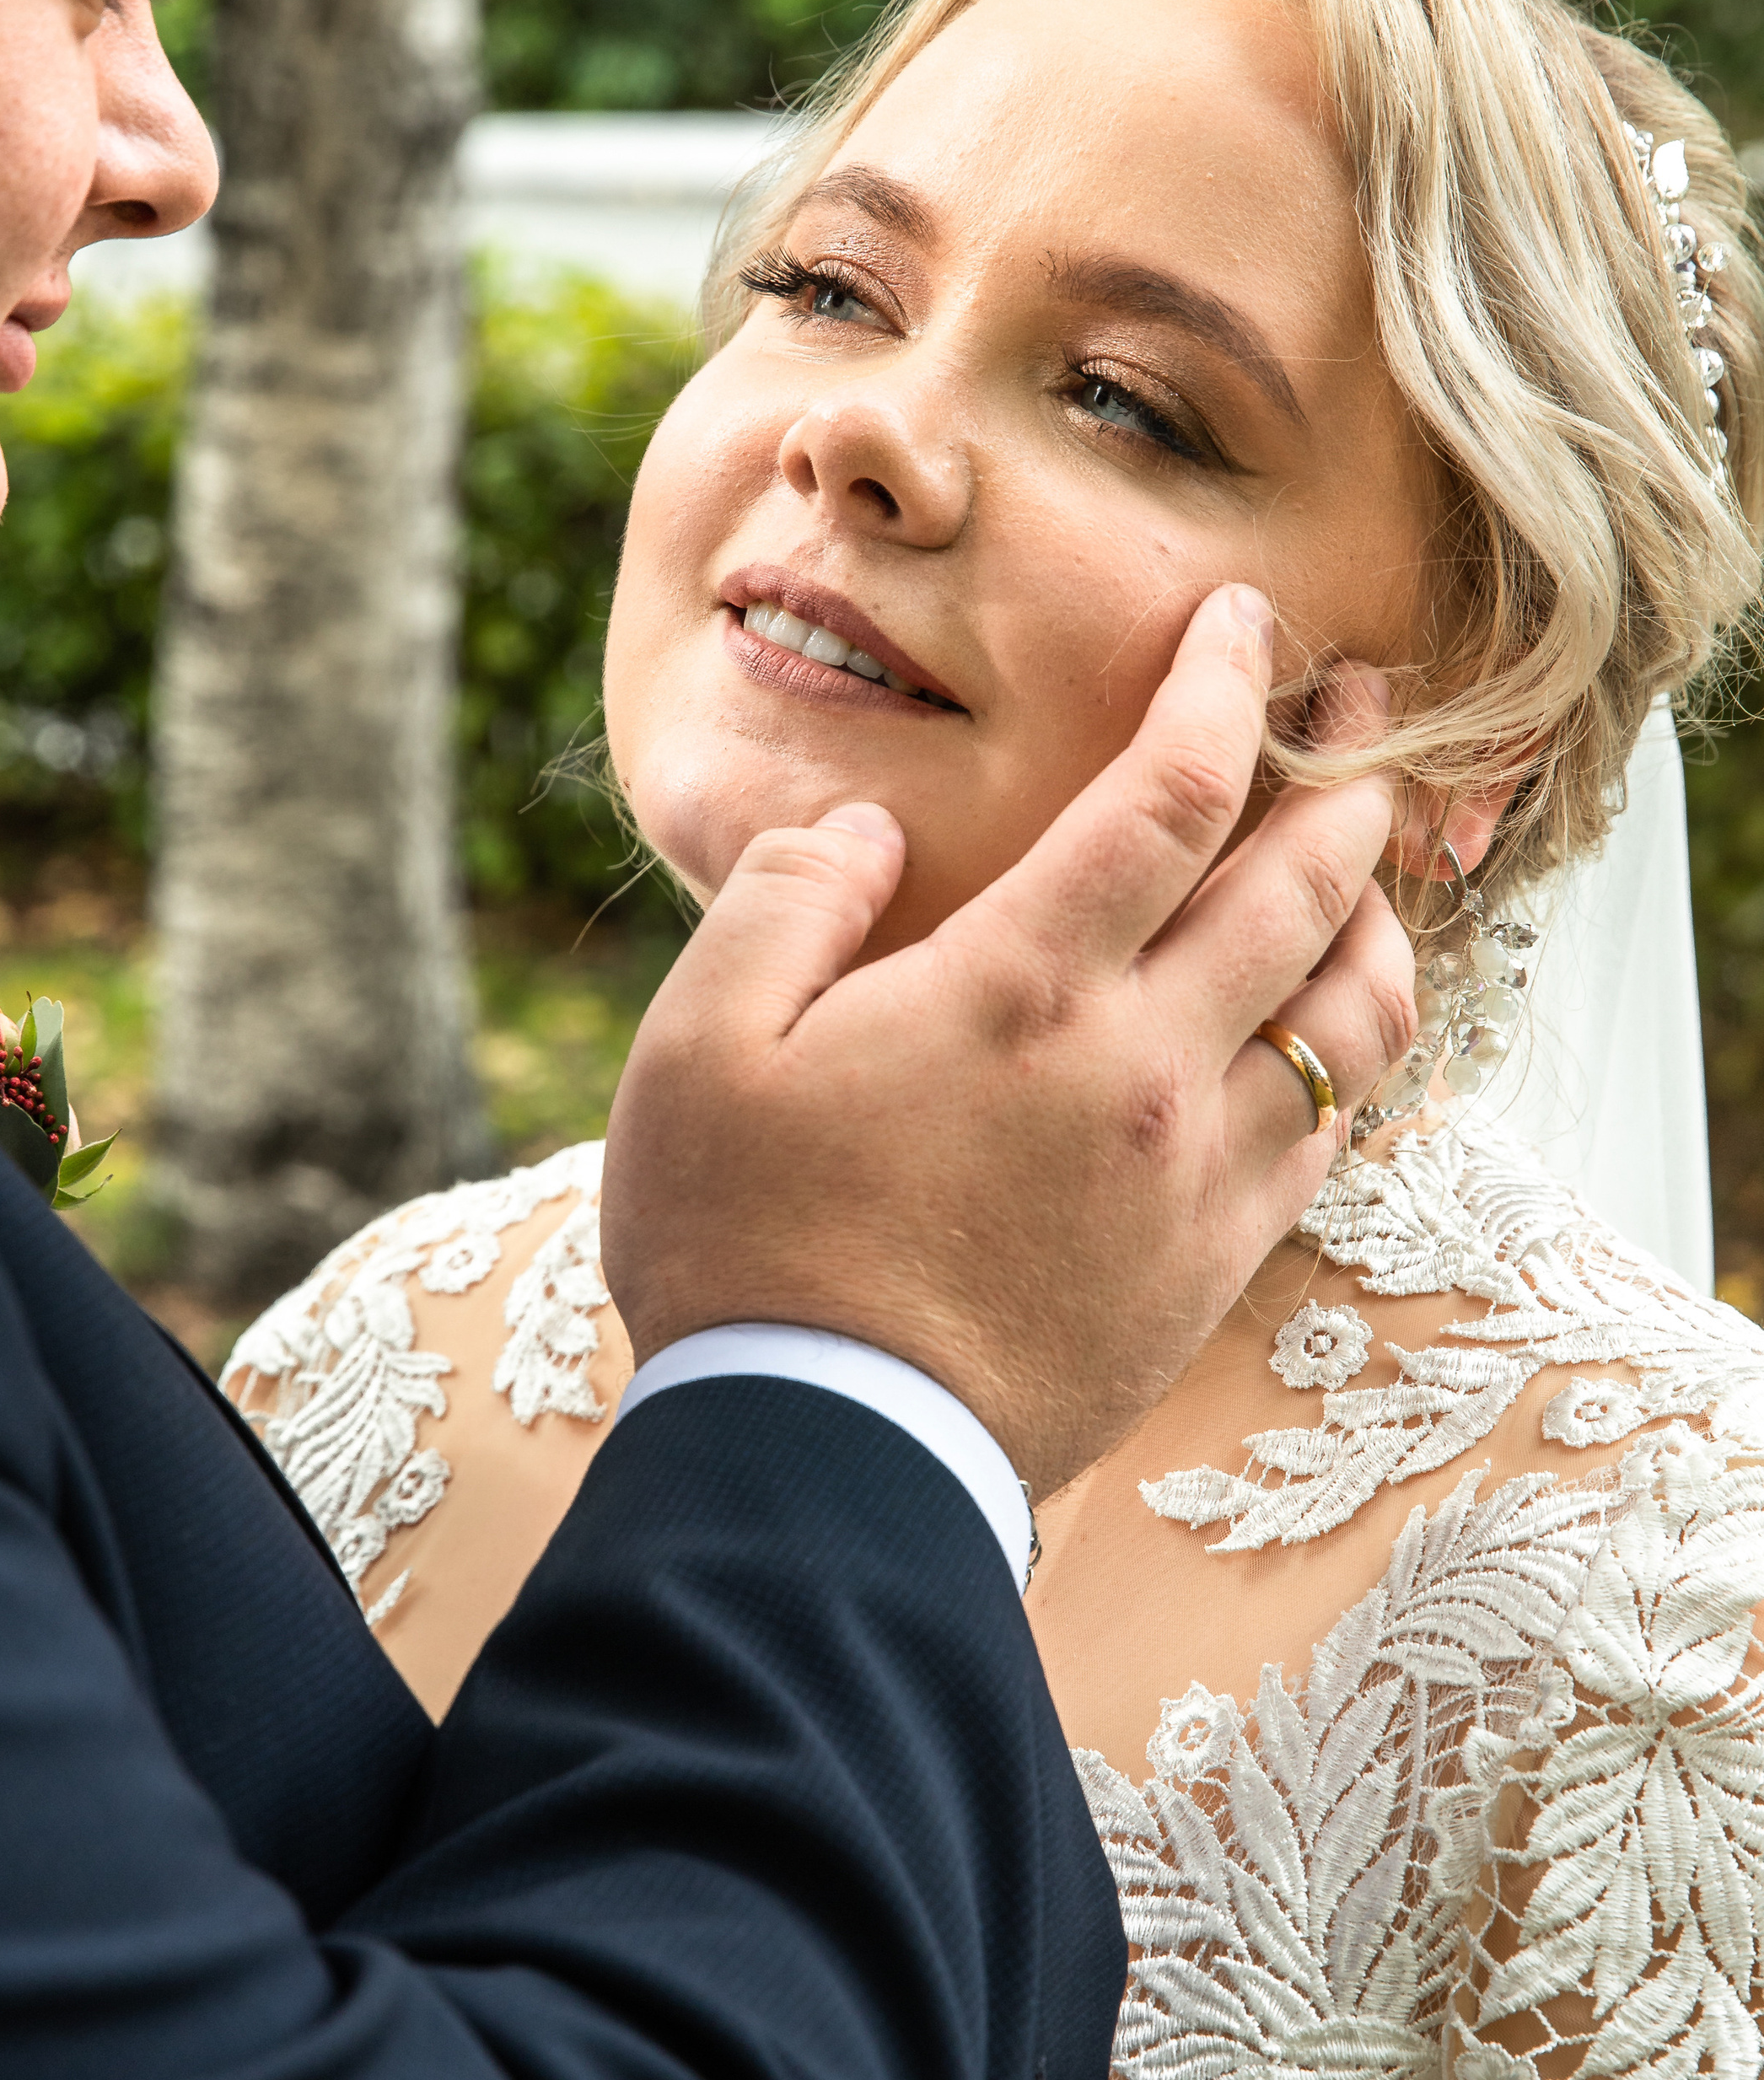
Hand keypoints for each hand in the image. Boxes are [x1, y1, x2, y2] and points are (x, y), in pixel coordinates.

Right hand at [600, 586, 1415, 1501]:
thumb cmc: (747, 1241)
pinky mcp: (1211, 1263)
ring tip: (1372, 861)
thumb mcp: (700, 1042)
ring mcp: (1193, 1171)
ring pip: (1352, 1014)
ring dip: (1379, 912)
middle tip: (1369, 702)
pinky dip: (1357, 1051)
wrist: (829, 1454)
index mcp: (1022, 986)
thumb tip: (867, 830)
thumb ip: (788, 900)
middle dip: (1349, 773)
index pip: (1174, 794)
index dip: (1228, 689)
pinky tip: (1334, 1023)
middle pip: (1302, 886)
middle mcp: (1141, 1064)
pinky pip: (1331, 1132)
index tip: (1250, 625)